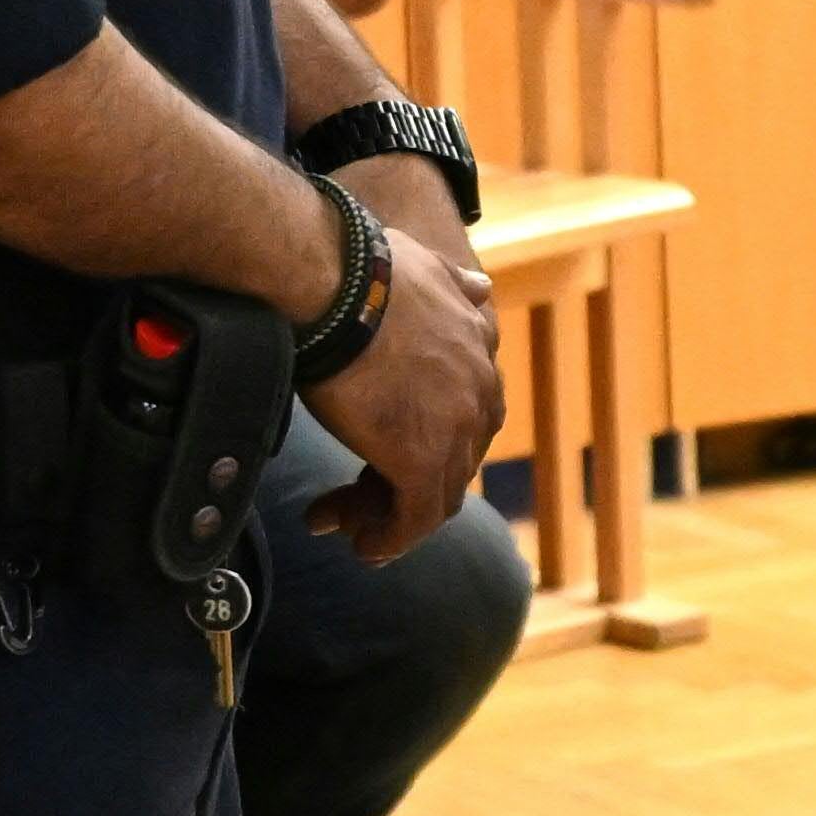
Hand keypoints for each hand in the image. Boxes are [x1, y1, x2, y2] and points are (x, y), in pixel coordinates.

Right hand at [309, 218, 503, 554]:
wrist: (333, 281)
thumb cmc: (358, 270)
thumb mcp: (426, 269)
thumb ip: (455, 287)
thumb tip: (483, 287)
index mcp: (479, 352)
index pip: (464, 414)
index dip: (424, 438)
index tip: (381, 449)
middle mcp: (478, 394)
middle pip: (450, 459)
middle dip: (402, 481)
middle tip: (355, 498)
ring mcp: (454, 430)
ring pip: (433, 495)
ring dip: (388, 514)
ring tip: (348, 526)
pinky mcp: (421, 460)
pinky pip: (415, 518)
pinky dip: (392, 538)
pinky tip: (365, 546)